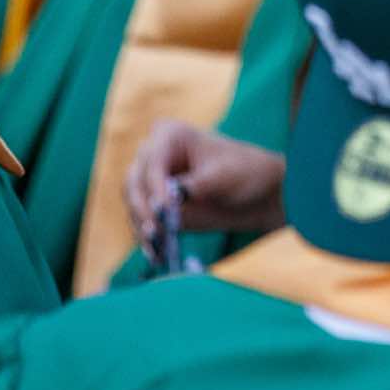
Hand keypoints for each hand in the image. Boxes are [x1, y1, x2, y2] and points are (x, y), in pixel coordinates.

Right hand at [124, 120, 285, 241]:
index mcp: (169, 135)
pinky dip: (147, 238)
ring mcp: (150, 181)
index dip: (156, 185)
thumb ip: (196, 185)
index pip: (153, 161)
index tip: (165, 209)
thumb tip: (171, 196)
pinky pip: (141, 222)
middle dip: (142, 208)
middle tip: (155, 232)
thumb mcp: (224, 175)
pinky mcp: (153, 206)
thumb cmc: (244, 172)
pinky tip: (158, 255)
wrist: (257, 194)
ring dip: (142, 226)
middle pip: (134, 182)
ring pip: (133, 204)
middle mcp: (152, 155)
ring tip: (157, 248)